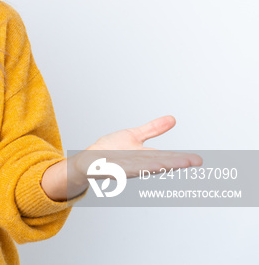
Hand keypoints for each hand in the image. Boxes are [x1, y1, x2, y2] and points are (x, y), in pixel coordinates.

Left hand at [72, 115, 202, 180]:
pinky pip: (123, 169)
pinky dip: (132, 168)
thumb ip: (152, 129)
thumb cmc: (110, 150)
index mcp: (145, 156)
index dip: (182, 158)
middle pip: (159, 162)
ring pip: (144, 167)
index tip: (199, 160)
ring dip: (158, 166)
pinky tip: (142, 166)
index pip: (166, 157)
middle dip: (176, 162)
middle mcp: (138, 163)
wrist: (89, 161)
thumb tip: (172, 118)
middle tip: (195, 162)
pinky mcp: (111, 169)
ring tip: (173, 164)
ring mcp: (125, 167)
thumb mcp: (134, 135)